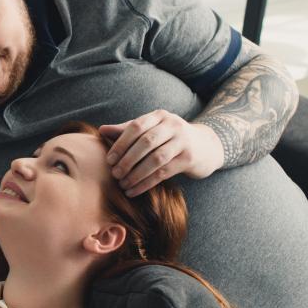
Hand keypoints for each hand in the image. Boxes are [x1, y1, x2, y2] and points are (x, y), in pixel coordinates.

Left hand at [99, 110, 223, 196]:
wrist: (205, 146)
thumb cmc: (169, 138)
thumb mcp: (151, 130)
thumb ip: (127, 130)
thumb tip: (101, 130)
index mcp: (159, 116)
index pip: (136, 127)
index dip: (120, 143)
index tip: (109, 159)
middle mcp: (173, 125)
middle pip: (146, 143)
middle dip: (127, 160)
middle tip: (114, 174)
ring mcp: (183, 142)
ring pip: (156, 159)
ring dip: (136, 174)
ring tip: (123, 184)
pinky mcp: (189, 159)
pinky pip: (164, 173)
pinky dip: (146, 183)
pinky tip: (134, 191)